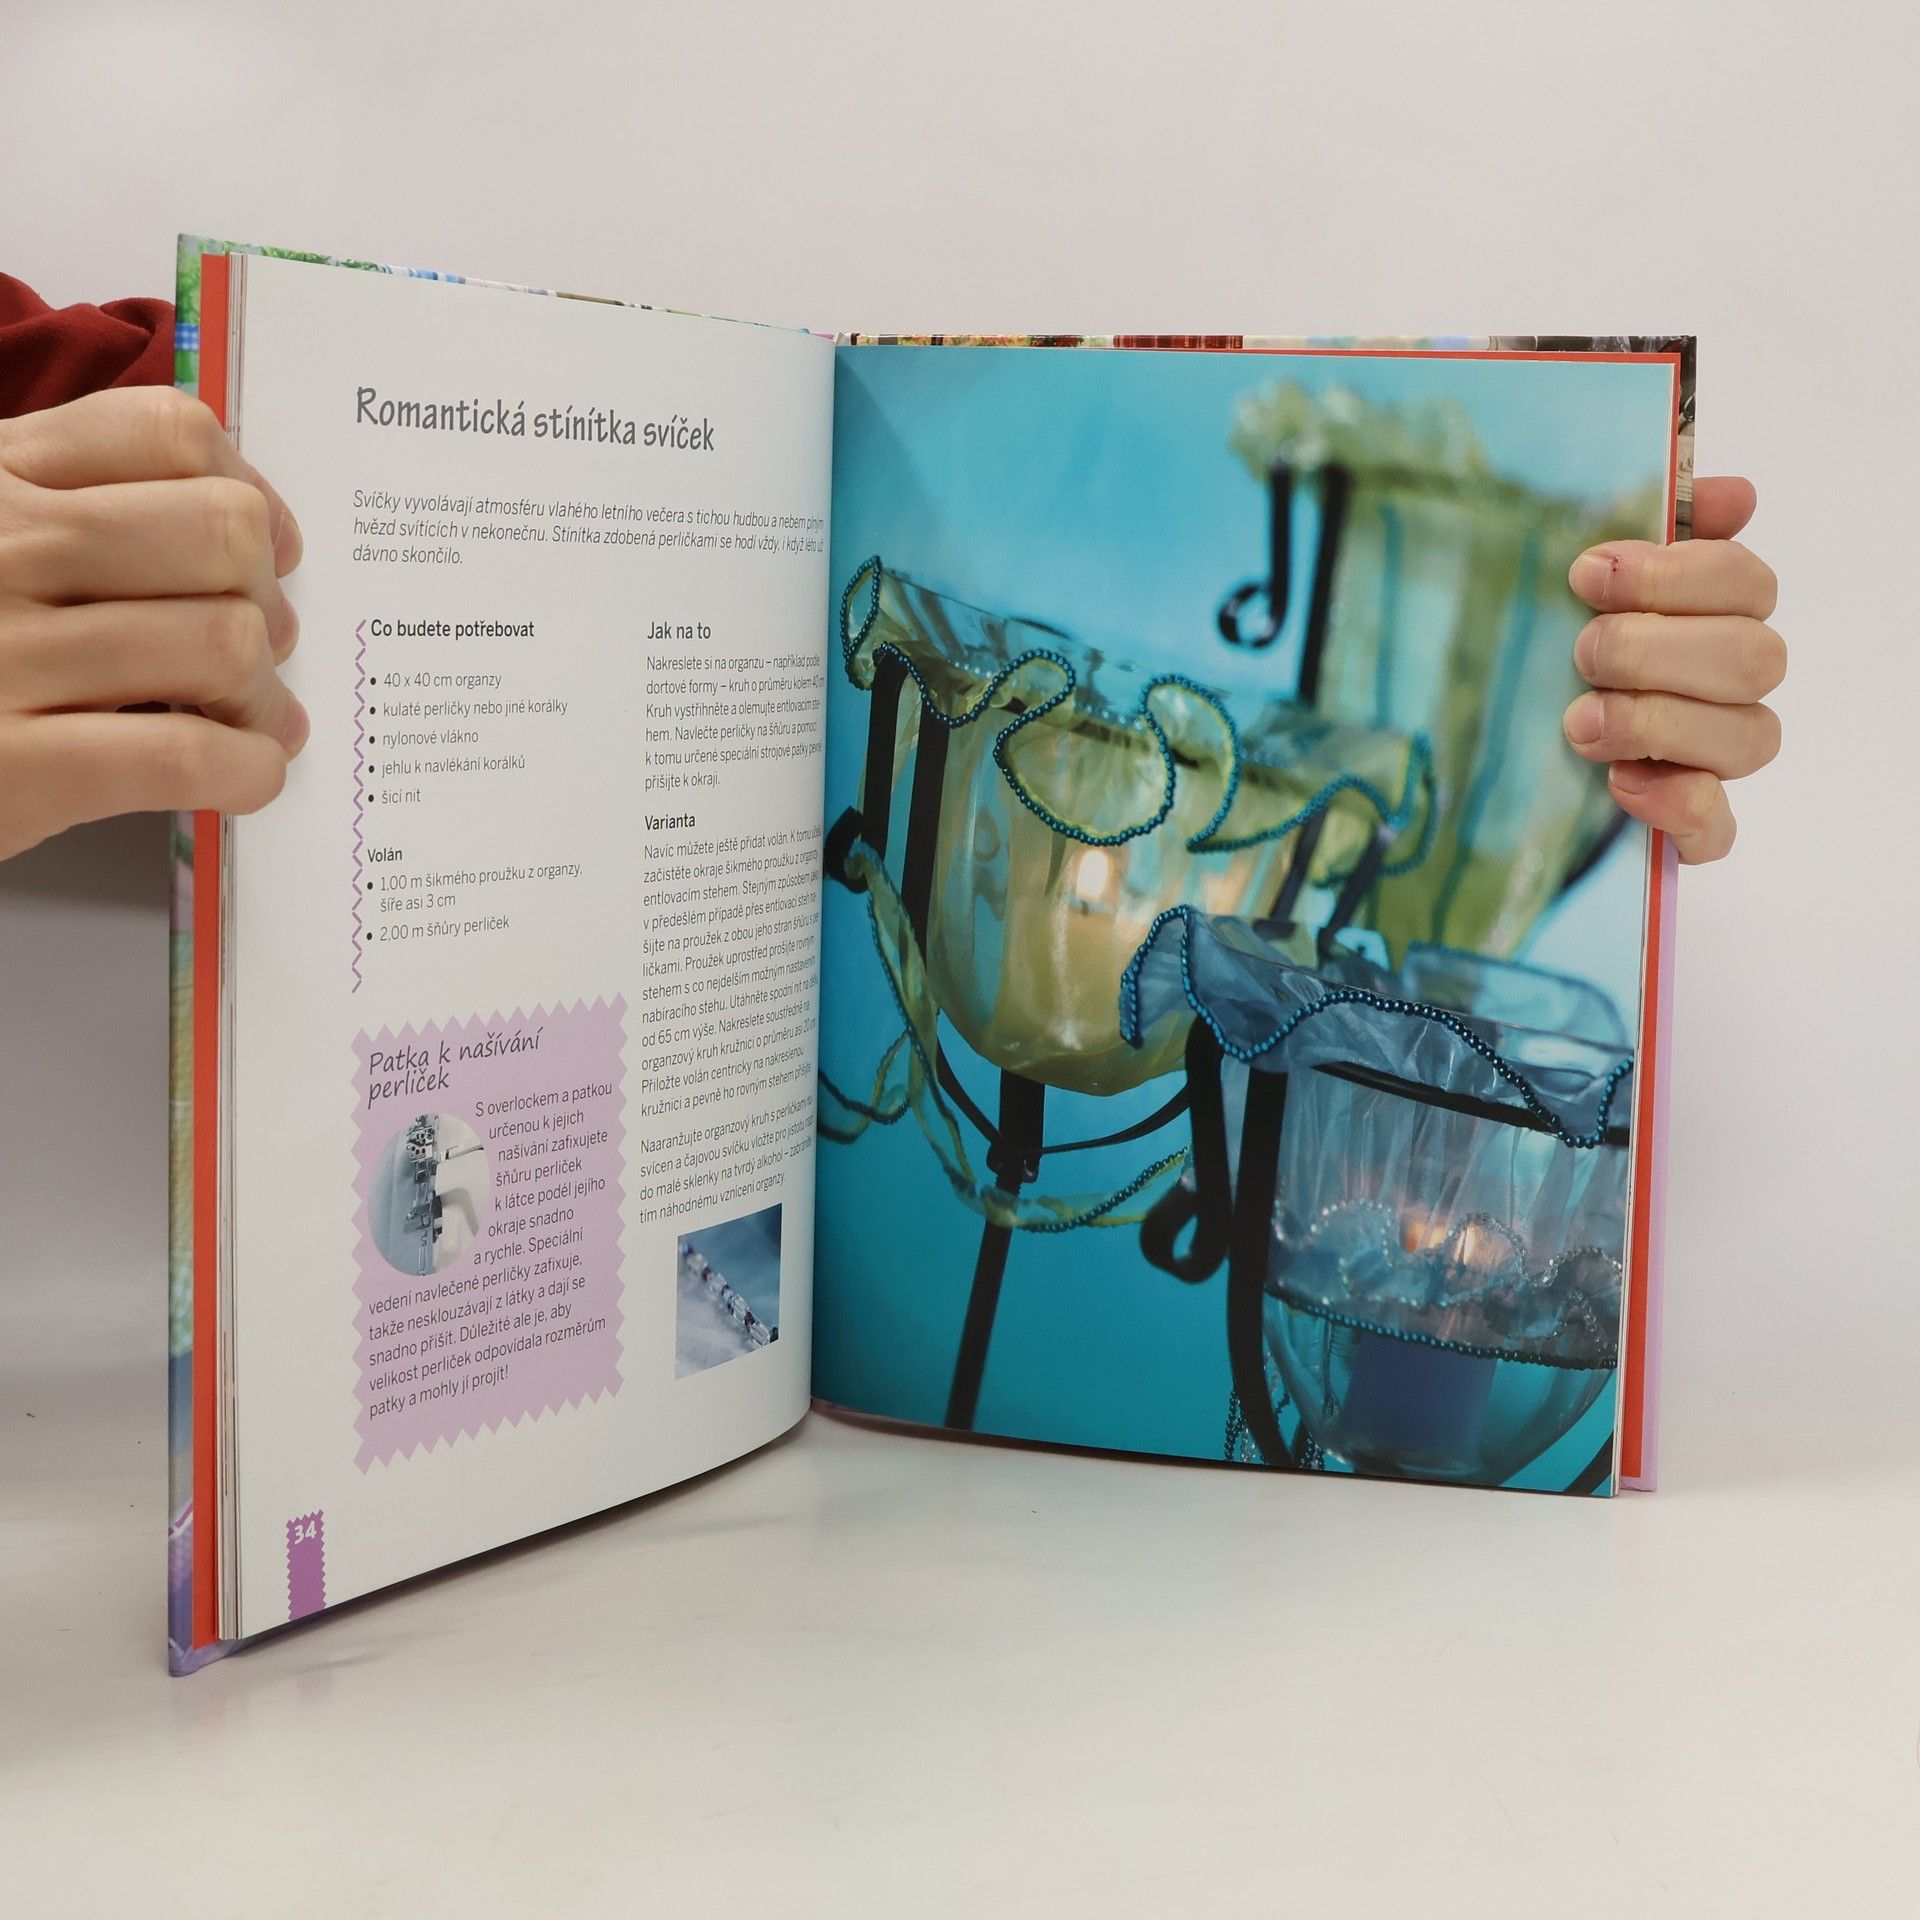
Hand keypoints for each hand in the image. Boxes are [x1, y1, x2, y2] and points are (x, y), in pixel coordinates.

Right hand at [0, 385, 305, 861]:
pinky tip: (241, 775)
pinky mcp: (11, 769)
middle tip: (259, 651)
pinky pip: (184, 755)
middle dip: (268, 600)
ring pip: (220, 643)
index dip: (250, 497)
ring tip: (249, 724)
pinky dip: (247, 769)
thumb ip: (80, 509)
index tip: (264, 553)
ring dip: (266, 700)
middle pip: (220, 535)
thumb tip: (258, 539)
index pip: (169, 433)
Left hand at [1561, 476, 1783, 862]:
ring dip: (1660, 722)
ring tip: (1581, 723)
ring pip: (1751, 738)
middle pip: (1755, 659)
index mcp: (1712, 615)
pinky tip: (1621, 784)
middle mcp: (1728, 687)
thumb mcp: (1565, 579)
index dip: (1675, 574)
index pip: (1747, 581)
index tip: (1587, 576)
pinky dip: (1677, 807)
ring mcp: (1714, 760)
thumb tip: (1735, 493)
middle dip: (1657, 650)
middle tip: (1582, 653)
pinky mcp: (1687, 826)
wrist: (1475, 743)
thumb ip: (1644, 528)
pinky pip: (1717, 829)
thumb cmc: (1534, 645)